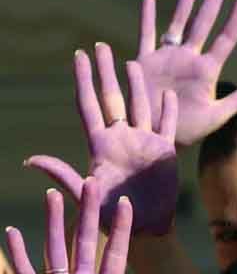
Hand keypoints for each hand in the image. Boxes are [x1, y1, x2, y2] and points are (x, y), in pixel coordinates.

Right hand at [4, 181, 174, 273]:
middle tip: (90, 182)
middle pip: (87, 241)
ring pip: (58, 249)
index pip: (117, 253)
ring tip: (52, 194)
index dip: (122, 229)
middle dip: (88, 213)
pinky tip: (14, 231)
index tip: (126, 202)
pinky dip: (21, 253)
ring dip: (55, 222)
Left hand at [27, 45, 179, 235]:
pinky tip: (168, 95)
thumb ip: (63, 174)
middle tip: (101, 47)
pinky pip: (168, 126)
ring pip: (140, 106)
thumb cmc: (110, 215)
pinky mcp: (164, 152)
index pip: (89, 105)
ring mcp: (144, 143)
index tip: (78, 56)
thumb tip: (30, 161)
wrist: (144, 226)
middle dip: (106, 72)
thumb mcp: (85, 193)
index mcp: (100, 145)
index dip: (83, 80)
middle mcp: (121, 139)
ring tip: (131, 62)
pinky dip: (169, 110)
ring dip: (136, 85)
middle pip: (112, 98)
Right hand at [137, 0, 236, 145]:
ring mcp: (167, 58)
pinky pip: (146, 35)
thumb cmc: (187, 130)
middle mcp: (189, 59)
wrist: (156, 136)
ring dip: (186, 0)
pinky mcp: (145, 62)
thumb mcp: (215, 116)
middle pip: (204, 21)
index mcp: (206, 70)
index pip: (226, 38)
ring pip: (178, 21)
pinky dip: (147, 17)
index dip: (236, 17)